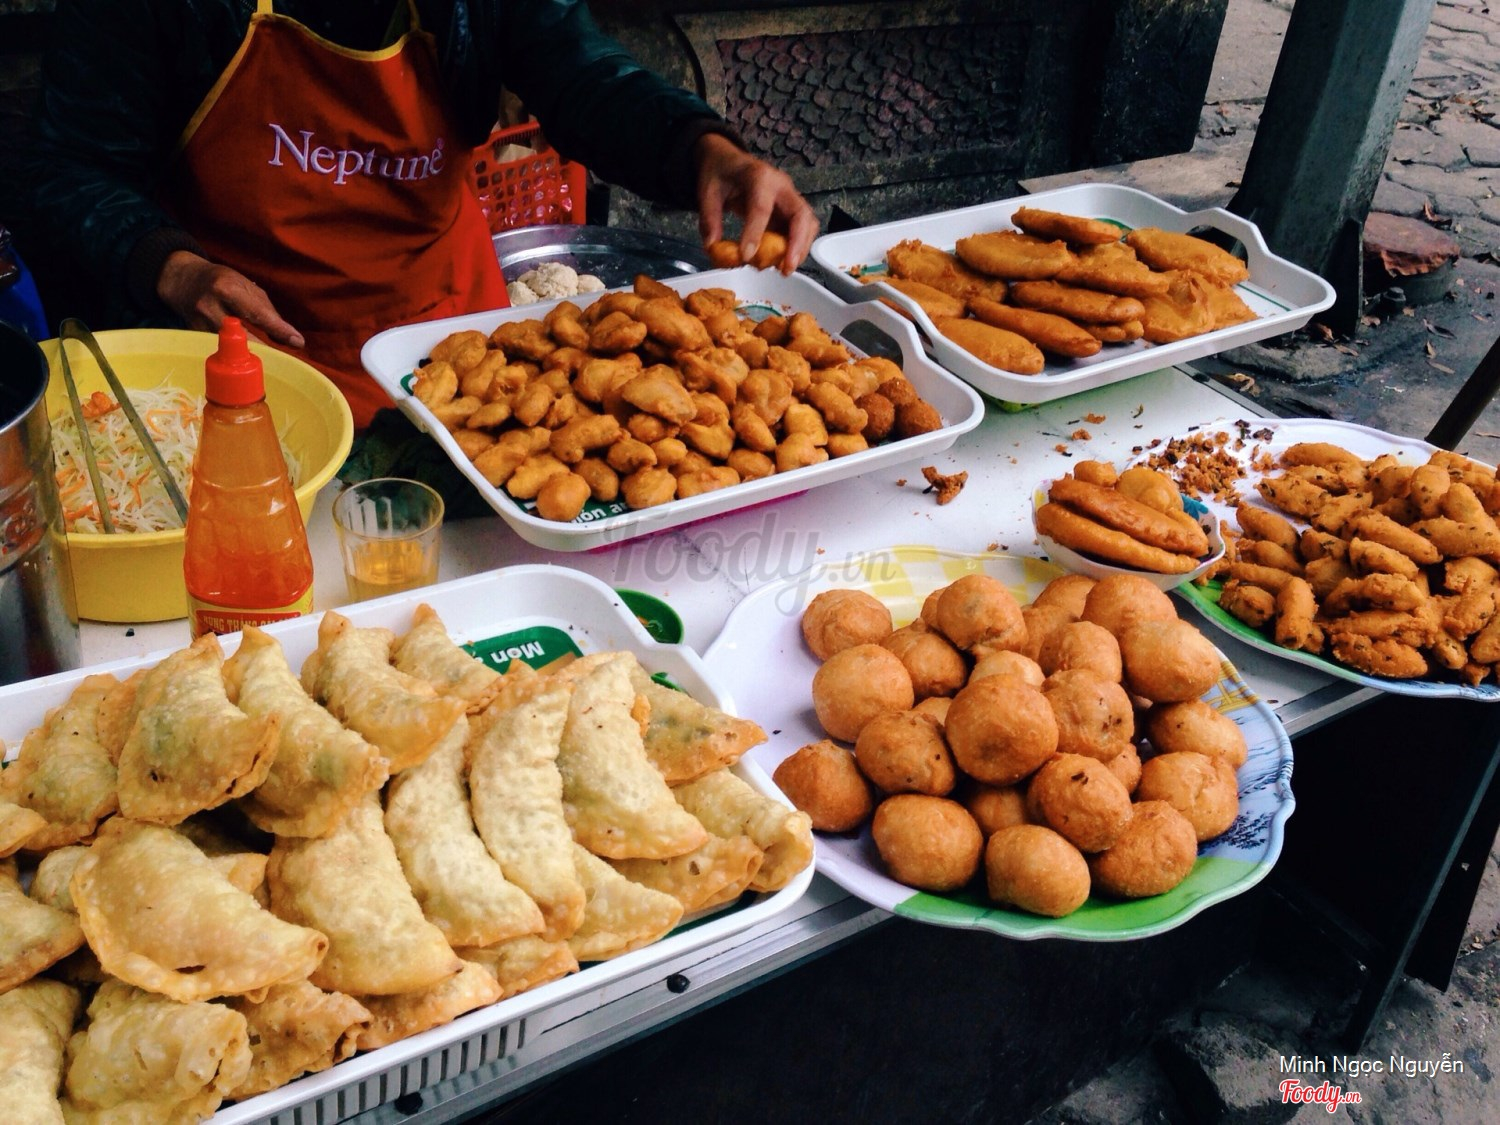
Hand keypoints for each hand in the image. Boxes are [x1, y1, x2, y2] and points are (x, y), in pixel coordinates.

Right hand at [156, 251, 303, 347]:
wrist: (182, 279)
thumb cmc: (221, 281)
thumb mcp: (245, 286)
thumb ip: (267, 311)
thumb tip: (289, 338)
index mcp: (225, 288)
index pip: (257, 313)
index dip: (278, 329)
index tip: (298, 342)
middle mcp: (210, 306)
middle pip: (242, 335)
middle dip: (266, 348)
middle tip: (285, 358)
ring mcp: (199, 323)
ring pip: (231, 346)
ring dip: (251, 354)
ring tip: (269, 359)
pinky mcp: (195, 335)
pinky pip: (222, 348)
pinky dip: (237, 353)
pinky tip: (247, 357)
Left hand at [695, 133, 817, 274]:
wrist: (729, 161)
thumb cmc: (720, 173)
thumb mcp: (707, 192)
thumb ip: (709, 220)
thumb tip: (714, 249)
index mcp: (758, 176)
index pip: (761, 207)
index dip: (755, 233)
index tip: (746, 257)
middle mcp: (781, 185)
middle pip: (801, 214)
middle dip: (797, 244)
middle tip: (786, 269)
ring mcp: (789, 197)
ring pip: (808, 223)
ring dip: (801, 248)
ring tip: (785, 269)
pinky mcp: (790, 210)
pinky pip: (802, 229)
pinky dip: (797, 247)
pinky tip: (782, 261)